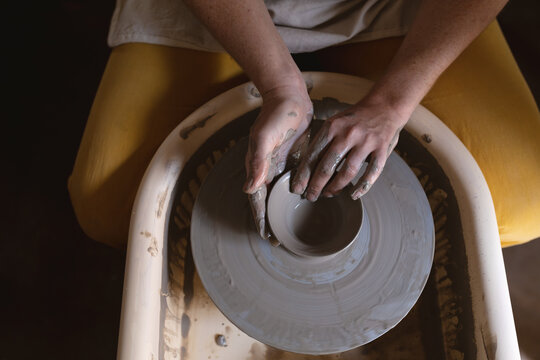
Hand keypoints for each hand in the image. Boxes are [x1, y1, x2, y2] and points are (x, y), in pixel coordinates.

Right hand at [244, 85, 312, 238]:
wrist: (290, 97)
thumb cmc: (275, 115)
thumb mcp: (264, 138)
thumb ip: (257, 163)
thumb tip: (248, 189)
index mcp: (257, 167)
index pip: (256, 200)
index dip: (260, 219)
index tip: (266, 236)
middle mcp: (267, 169)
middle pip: (267, 201)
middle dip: (270, 220)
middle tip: (279, 239)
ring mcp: (280, 165)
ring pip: (279, 194)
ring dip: (282, 210)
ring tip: (289, 226)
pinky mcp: (293, 159)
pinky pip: (292, 182)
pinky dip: (294, 195)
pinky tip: (304, 203)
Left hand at [291, 97, 408, 201]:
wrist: (384, 105)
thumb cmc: (355, 118)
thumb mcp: (335, 123)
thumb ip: (323, 142)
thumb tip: (307, 168)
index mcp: (332, 127)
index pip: (313, 155)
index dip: (304, 174)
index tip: (297, 188)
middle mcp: (348, 134)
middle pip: (328, 166)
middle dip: (316, 185)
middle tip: (310, 197)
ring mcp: (366, 142)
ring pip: (348, 171)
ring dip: (336, 187)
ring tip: (328, 195)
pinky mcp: (381, 149)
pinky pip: (372, 172)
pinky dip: (362, 186)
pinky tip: (353, 195)